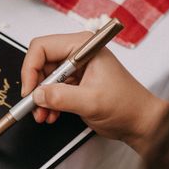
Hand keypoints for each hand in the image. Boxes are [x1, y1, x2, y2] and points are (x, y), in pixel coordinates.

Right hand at [20, 32, 167, 153]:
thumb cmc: (127, 106)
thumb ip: (61, 97)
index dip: (31, 68)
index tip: (29, 91)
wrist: (139, 122)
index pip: (43, 47)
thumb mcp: (91, 102)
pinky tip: (51, 115)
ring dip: (40, 98)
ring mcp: (77, 68)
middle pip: (41, 62)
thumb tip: (37, 94)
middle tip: (34, 106)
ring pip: (44, 78)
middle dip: (35, 86)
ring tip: (43, 115)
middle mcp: (78, 53)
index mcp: (84, 47)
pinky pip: (52, 89)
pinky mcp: (75, 82)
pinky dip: (47, 102)